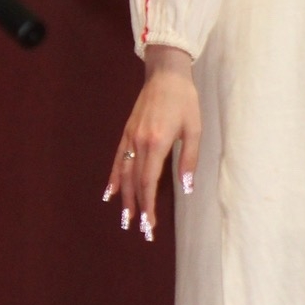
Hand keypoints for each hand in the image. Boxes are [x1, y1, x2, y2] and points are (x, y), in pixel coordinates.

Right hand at [105, 46, 198, 241]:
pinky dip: (114, 177)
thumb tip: (186, 187)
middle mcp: (140, 142)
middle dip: (136, 208)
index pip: (148, 183)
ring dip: (123, 198)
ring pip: (124, 174)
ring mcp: (130, 137)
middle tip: (138, 230)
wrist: (166, 74)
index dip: (148, 207)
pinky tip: (110, 192)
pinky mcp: (127, 132)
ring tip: (124, 219)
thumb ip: (188, 159)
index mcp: (157, 143)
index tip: (149, 225)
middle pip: (134, 183)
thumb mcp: (194, 129)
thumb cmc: (185, 101)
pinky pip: (118, 159)